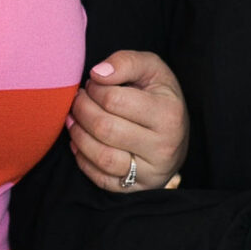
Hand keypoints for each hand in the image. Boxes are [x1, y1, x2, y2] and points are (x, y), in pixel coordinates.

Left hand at [68, 50, 188, 193]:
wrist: (176, 133)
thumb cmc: (159, 96)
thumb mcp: (152, 69)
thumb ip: (126, 62)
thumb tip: (97, 73)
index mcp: (168, 113)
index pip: (114, 100)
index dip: (94, 89)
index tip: (91, 84)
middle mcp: (164, 146)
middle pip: (105, 129)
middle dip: (82, 111)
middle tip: (78, 100)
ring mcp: (152, 171)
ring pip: (103, 157)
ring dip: (79, 137)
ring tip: (74, 120)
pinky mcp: (138, 188)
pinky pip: (102, 180)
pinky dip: (83, 161)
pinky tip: (80, 143)